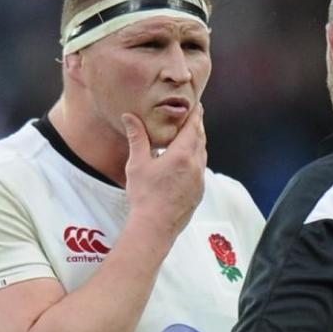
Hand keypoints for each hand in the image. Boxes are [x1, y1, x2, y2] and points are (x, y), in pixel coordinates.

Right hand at [122, 104, 206, 240]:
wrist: (155, 227)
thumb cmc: (144, 196)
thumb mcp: (137, 164)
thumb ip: (137, 138)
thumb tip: (130, 117)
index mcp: (182, 154)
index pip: (193, 127)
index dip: (196, 114)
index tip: (197, 104)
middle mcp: (196, 165)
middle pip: (201, 139)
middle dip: (198, 126)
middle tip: (195, 116)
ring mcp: (199, 180)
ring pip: (202, 154)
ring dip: (198, 143)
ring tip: (191, 136)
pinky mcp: (199, 192)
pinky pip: (201, 169)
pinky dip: (197, 159)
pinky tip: (188, 162)